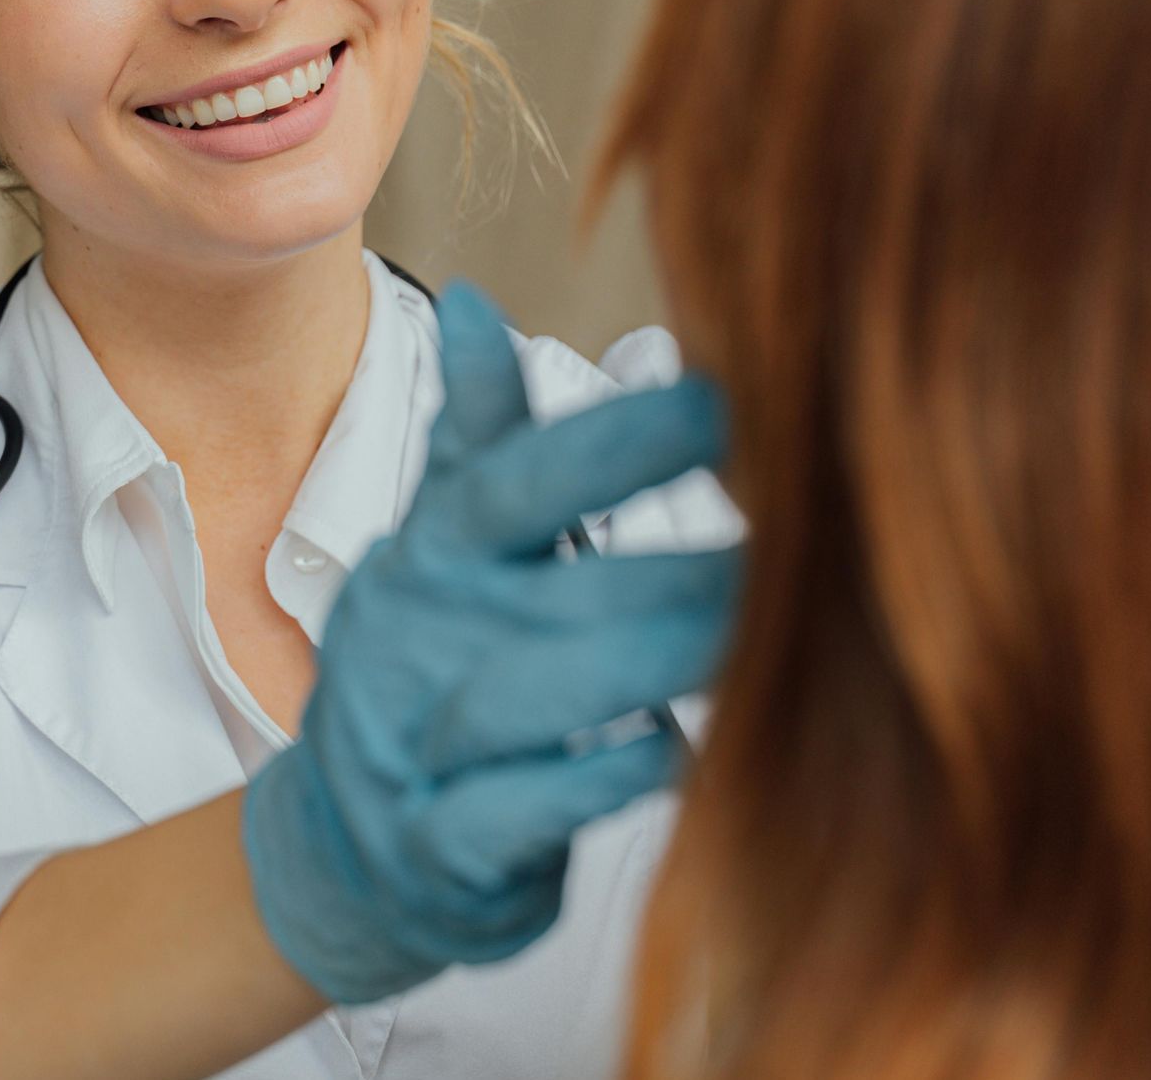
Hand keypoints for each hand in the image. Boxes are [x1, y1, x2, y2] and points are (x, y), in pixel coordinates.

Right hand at [242, 282, 739, 1003]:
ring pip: (532, 699)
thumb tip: (474, 302)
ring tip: (754, 644)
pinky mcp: (440, 847)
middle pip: (549, 590)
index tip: (724, 402)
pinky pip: (520, 812)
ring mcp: (415, 748)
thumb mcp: (437, 549)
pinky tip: (675, 751)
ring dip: (649, 665)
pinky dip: (598, 782)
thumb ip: (474, 436)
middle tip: (800, 548)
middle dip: (678, 571)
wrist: (351, 848)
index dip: (612, 442)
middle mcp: (415, 643)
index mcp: (427, 559)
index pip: (509, 483)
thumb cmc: (428, 674)